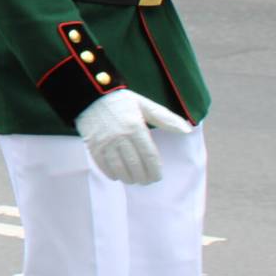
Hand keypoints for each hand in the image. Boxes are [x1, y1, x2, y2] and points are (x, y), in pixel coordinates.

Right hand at [75, 89, 192, 184]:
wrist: (88, 94)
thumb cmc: (120, 100)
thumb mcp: (144, 105)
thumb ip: (165, 118)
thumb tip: (187, 129)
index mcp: (136, 127)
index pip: (149, 156)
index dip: (155, 170)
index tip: (157, 177)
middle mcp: (120, 136)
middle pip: (135, 165)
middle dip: (143, 177)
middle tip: (146, 181)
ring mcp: (105, 142)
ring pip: (120, 169)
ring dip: (128, 178)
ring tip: (133, 180)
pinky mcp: (93, 145)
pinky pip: (103, 166)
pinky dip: (112, 174)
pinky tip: (117, 176)